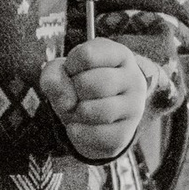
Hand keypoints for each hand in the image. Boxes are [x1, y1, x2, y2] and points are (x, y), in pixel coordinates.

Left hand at [40, 37, 152, 162]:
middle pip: (94, 84)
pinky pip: (100, 135)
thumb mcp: (61, 73)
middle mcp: (133, 78)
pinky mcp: (127, 132)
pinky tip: (76, 127)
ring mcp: (134, 106)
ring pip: (102, 110)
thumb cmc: (76, 87)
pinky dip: (79, 133)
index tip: (73, 72)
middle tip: (75, 95)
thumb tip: (67, 102)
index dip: (69, 67)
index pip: (87, 56)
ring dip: (78, 113)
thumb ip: (53, 77)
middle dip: (74, 91)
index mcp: (119, 55)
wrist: (90, 119)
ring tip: (77, 111)